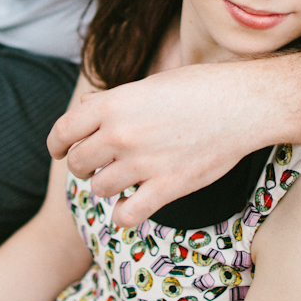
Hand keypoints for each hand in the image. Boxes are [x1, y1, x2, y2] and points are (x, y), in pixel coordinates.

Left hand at [48, 62, 264, 226]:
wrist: (243, 104)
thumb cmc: (199, 88)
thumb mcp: (149, 84)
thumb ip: (113, 100)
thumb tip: (83, 107)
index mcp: (114, 104)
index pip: (63, 131)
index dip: (57, 144)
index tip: (60, 151)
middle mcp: (121, 134)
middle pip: (78, 163)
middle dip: (85, 165)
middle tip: (100, 164)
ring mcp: (142, 163)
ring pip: (100, 189)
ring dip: (107, 186)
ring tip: (124, 179)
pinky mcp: (166, 187)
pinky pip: (126, 215)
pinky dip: (125, 214)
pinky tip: (134, 205)